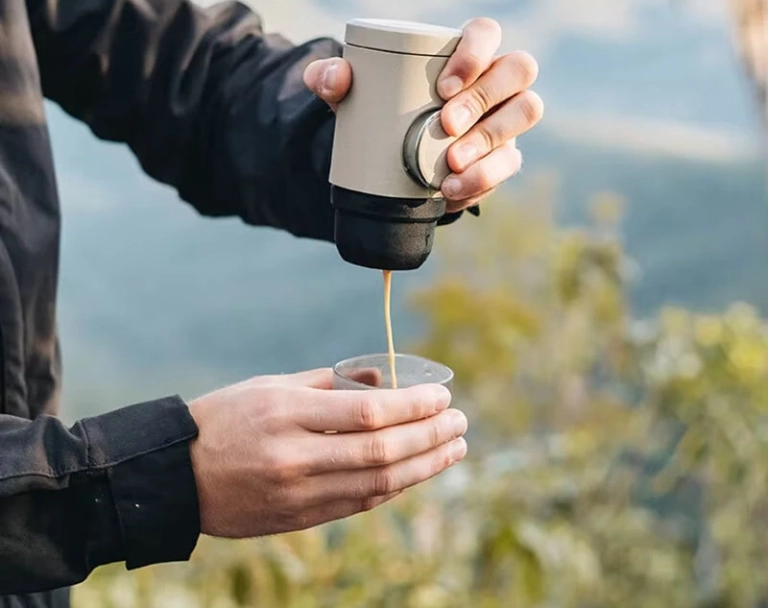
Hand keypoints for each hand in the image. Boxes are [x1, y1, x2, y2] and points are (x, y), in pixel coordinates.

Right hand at [188, 369, 466, 537]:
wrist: (177, 475)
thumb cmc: (227, 417)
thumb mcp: (272, 385)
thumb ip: (329, 381)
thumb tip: (382, 379)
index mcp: (288, 413)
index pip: (367, 412)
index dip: (412, 406)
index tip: (442, 397)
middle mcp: (295, 456)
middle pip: (381, 452)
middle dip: (430, 437)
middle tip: (460, 422)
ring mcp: (297, 494)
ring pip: (377, 485)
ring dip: (424, 467)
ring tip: (454, 449)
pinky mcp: (298, 520)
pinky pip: (358, 505)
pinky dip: (393, 488)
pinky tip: (418, 473)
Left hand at [304, 17, 542, 212]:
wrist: (388, 162)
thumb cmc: (378, 111)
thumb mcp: (348, 95)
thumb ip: (329, 79)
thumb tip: (336, 77)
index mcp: (464, 52)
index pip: (487, 32)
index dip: (476, 52)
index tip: (444, 85)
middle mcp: (495, 79)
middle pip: (517, 70)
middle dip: (483, 97)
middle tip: (445, 124)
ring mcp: (506, 117)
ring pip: (526, 110)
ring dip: (491, 138)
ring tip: (451, 162)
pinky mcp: (504, 155)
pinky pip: (510, 162)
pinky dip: (484, 177)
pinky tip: (452, 188)